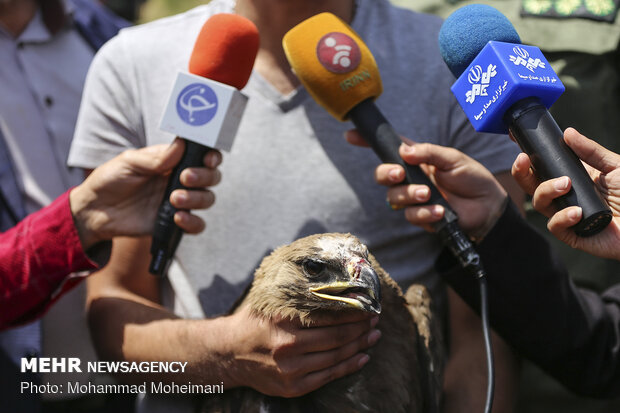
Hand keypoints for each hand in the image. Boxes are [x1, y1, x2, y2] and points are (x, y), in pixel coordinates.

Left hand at [70, 139, 221, 248]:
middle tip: (185, 178)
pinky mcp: (173, 222)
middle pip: (211, 177)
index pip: (202, 155)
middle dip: (204, 176)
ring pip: (207, 199)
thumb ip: (155, 157)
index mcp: (172, 161)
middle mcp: (180, 180)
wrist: (94, 210)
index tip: (208, 159)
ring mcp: (179, 202)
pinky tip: (177, 218)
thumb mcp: (128, 162)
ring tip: (173, 199)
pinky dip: (193, 222)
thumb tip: (181, 145)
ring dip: (197, 198)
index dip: (212, 156)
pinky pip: (196, 224)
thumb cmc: (110, 180)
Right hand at [222, 304, 379, 397]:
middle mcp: (287, 345)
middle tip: (375, 320)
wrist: (228, 354)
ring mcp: (290, 369)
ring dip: (359, 346)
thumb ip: (297, 294)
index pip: (328, 316)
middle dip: (361, 329)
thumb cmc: (255, 321)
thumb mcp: (271, 302)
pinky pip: (329, 376)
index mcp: (283, 320)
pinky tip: (362, 357)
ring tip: (373, 336)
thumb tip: (333, 280)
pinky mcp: (293, 386)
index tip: (367, 306)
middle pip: (336, 338)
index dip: (352, 313)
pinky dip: (349, 366)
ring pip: (336, 357)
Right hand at [346, 130, 506, 239]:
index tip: (350, 135)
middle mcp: (411, 177)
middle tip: (400, 174)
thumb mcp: (453, 159)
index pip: (388, 148)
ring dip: (409, 195)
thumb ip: (428, 153)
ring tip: (429, 195)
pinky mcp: (421, 217)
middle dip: (386, 174)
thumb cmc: (472, 177)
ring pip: (394, 197)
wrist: (488, 206)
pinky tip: (440, 211)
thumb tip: (403, 151)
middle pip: (382, 175)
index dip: (367, 142)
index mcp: (417, 158)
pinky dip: (424, 213)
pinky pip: (411, 215)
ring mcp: (414, 198)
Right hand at [512, 128, 619, 259]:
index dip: (527, 156)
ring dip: (546, 191)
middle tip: (524, 160)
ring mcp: (567, 215)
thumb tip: (567, 132)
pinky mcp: (573, 235)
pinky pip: (555, 225)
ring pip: (539, 203)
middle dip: (521, 172)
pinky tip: (577, 212)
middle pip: (531, 185)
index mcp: (573, 178)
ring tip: (565, 185)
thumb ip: (591, 151)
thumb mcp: (615, 166)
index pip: (542, 167)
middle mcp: (565, 196)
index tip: (515, 140)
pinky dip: (561, 217)